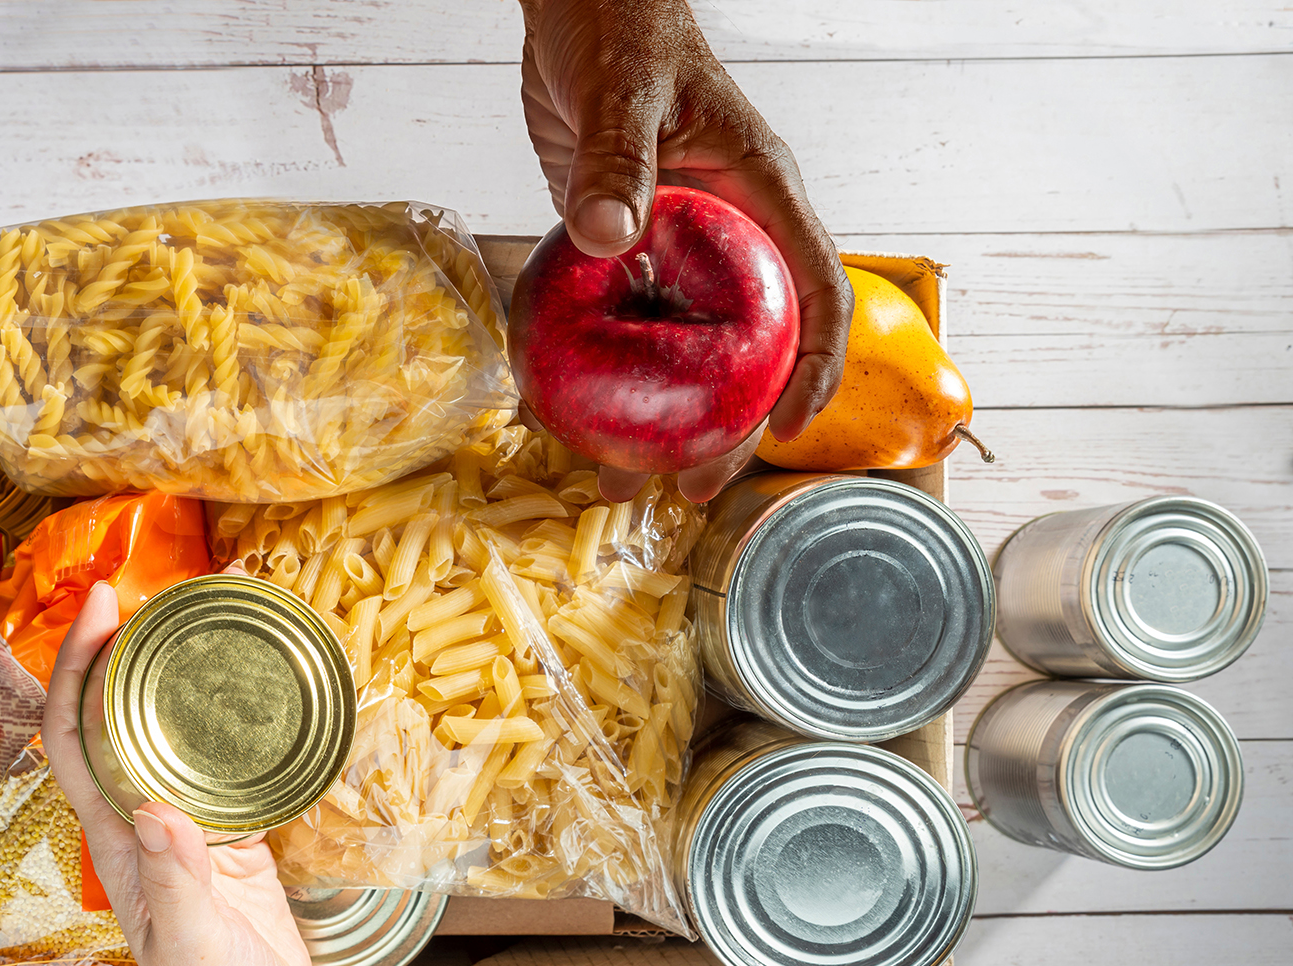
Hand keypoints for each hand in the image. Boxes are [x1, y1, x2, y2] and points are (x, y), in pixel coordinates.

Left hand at [42, 581, 347, 965]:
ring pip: (167, 728)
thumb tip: (157, 812)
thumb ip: (176, 884)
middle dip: (126, 647)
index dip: (78, 667)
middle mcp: (141, 818)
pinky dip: (231, 713)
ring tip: (213, 615)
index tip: (102, 607)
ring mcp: (185, 822)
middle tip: (164, 588)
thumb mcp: (192, 949)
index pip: (77, 735)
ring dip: (178, 671)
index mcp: (116, 839)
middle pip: (117, 715)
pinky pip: (222, 756)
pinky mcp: (231, 831)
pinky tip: (257, 684)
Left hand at [519, 0, 853, 501]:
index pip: (817, 295)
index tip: (783, 428)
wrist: (578, 6)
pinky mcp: (626, 249)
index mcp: (762, 196)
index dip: (814, 369)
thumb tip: (609, 237)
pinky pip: (630, 327)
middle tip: (688, 488)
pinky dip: (613, 376)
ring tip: (627, 480)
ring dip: (664, 418)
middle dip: (728, 426)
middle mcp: (731, 232)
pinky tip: (580, 419)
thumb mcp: (625, 94)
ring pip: (688, 351)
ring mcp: (679, 246)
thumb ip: (619, 163)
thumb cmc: (622, 28)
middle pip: (751, 350)